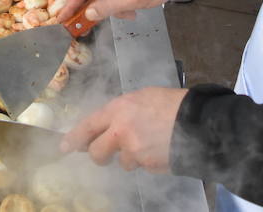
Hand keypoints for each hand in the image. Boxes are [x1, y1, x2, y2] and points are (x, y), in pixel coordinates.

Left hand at [61, 87, 186, 171]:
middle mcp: (121, 132)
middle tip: (106, 153)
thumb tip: (109, 125)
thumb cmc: (171, 103)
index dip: (74, 138)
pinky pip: (141, 166)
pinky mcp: (148, 166)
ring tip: (149, 142)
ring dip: (131, 157)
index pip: (87, 126)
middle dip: (99, 155)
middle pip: (97, 153)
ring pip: (122, 162)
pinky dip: (147, 161)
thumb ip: (122, 111)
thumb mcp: (142, 97)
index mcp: (118, 110)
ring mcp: (134, 152)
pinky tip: (160, 148)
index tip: (64, 147)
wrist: (199, 122)